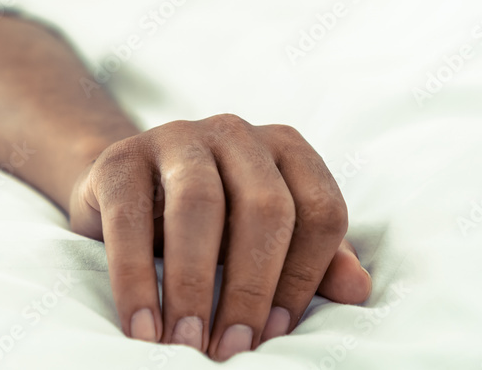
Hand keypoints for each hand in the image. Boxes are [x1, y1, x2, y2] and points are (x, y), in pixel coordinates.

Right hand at [67, 114, 371, 360]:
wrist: (125, 194)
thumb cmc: (214, 227)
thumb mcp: (268, 243)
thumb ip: (314, 262)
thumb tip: (359, 288)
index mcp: (288, 149)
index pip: (320, 210)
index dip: (303, 279)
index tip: (275, 335)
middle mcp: (239, 134)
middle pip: (265, 206)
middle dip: (251, 288)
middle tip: (231, 350)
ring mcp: (178, 137)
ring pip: (200, 204)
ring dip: (194, 285)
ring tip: (186, 345)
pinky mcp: (122, 157)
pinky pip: (131, 218)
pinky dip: (137, 280)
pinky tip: (143, 327)